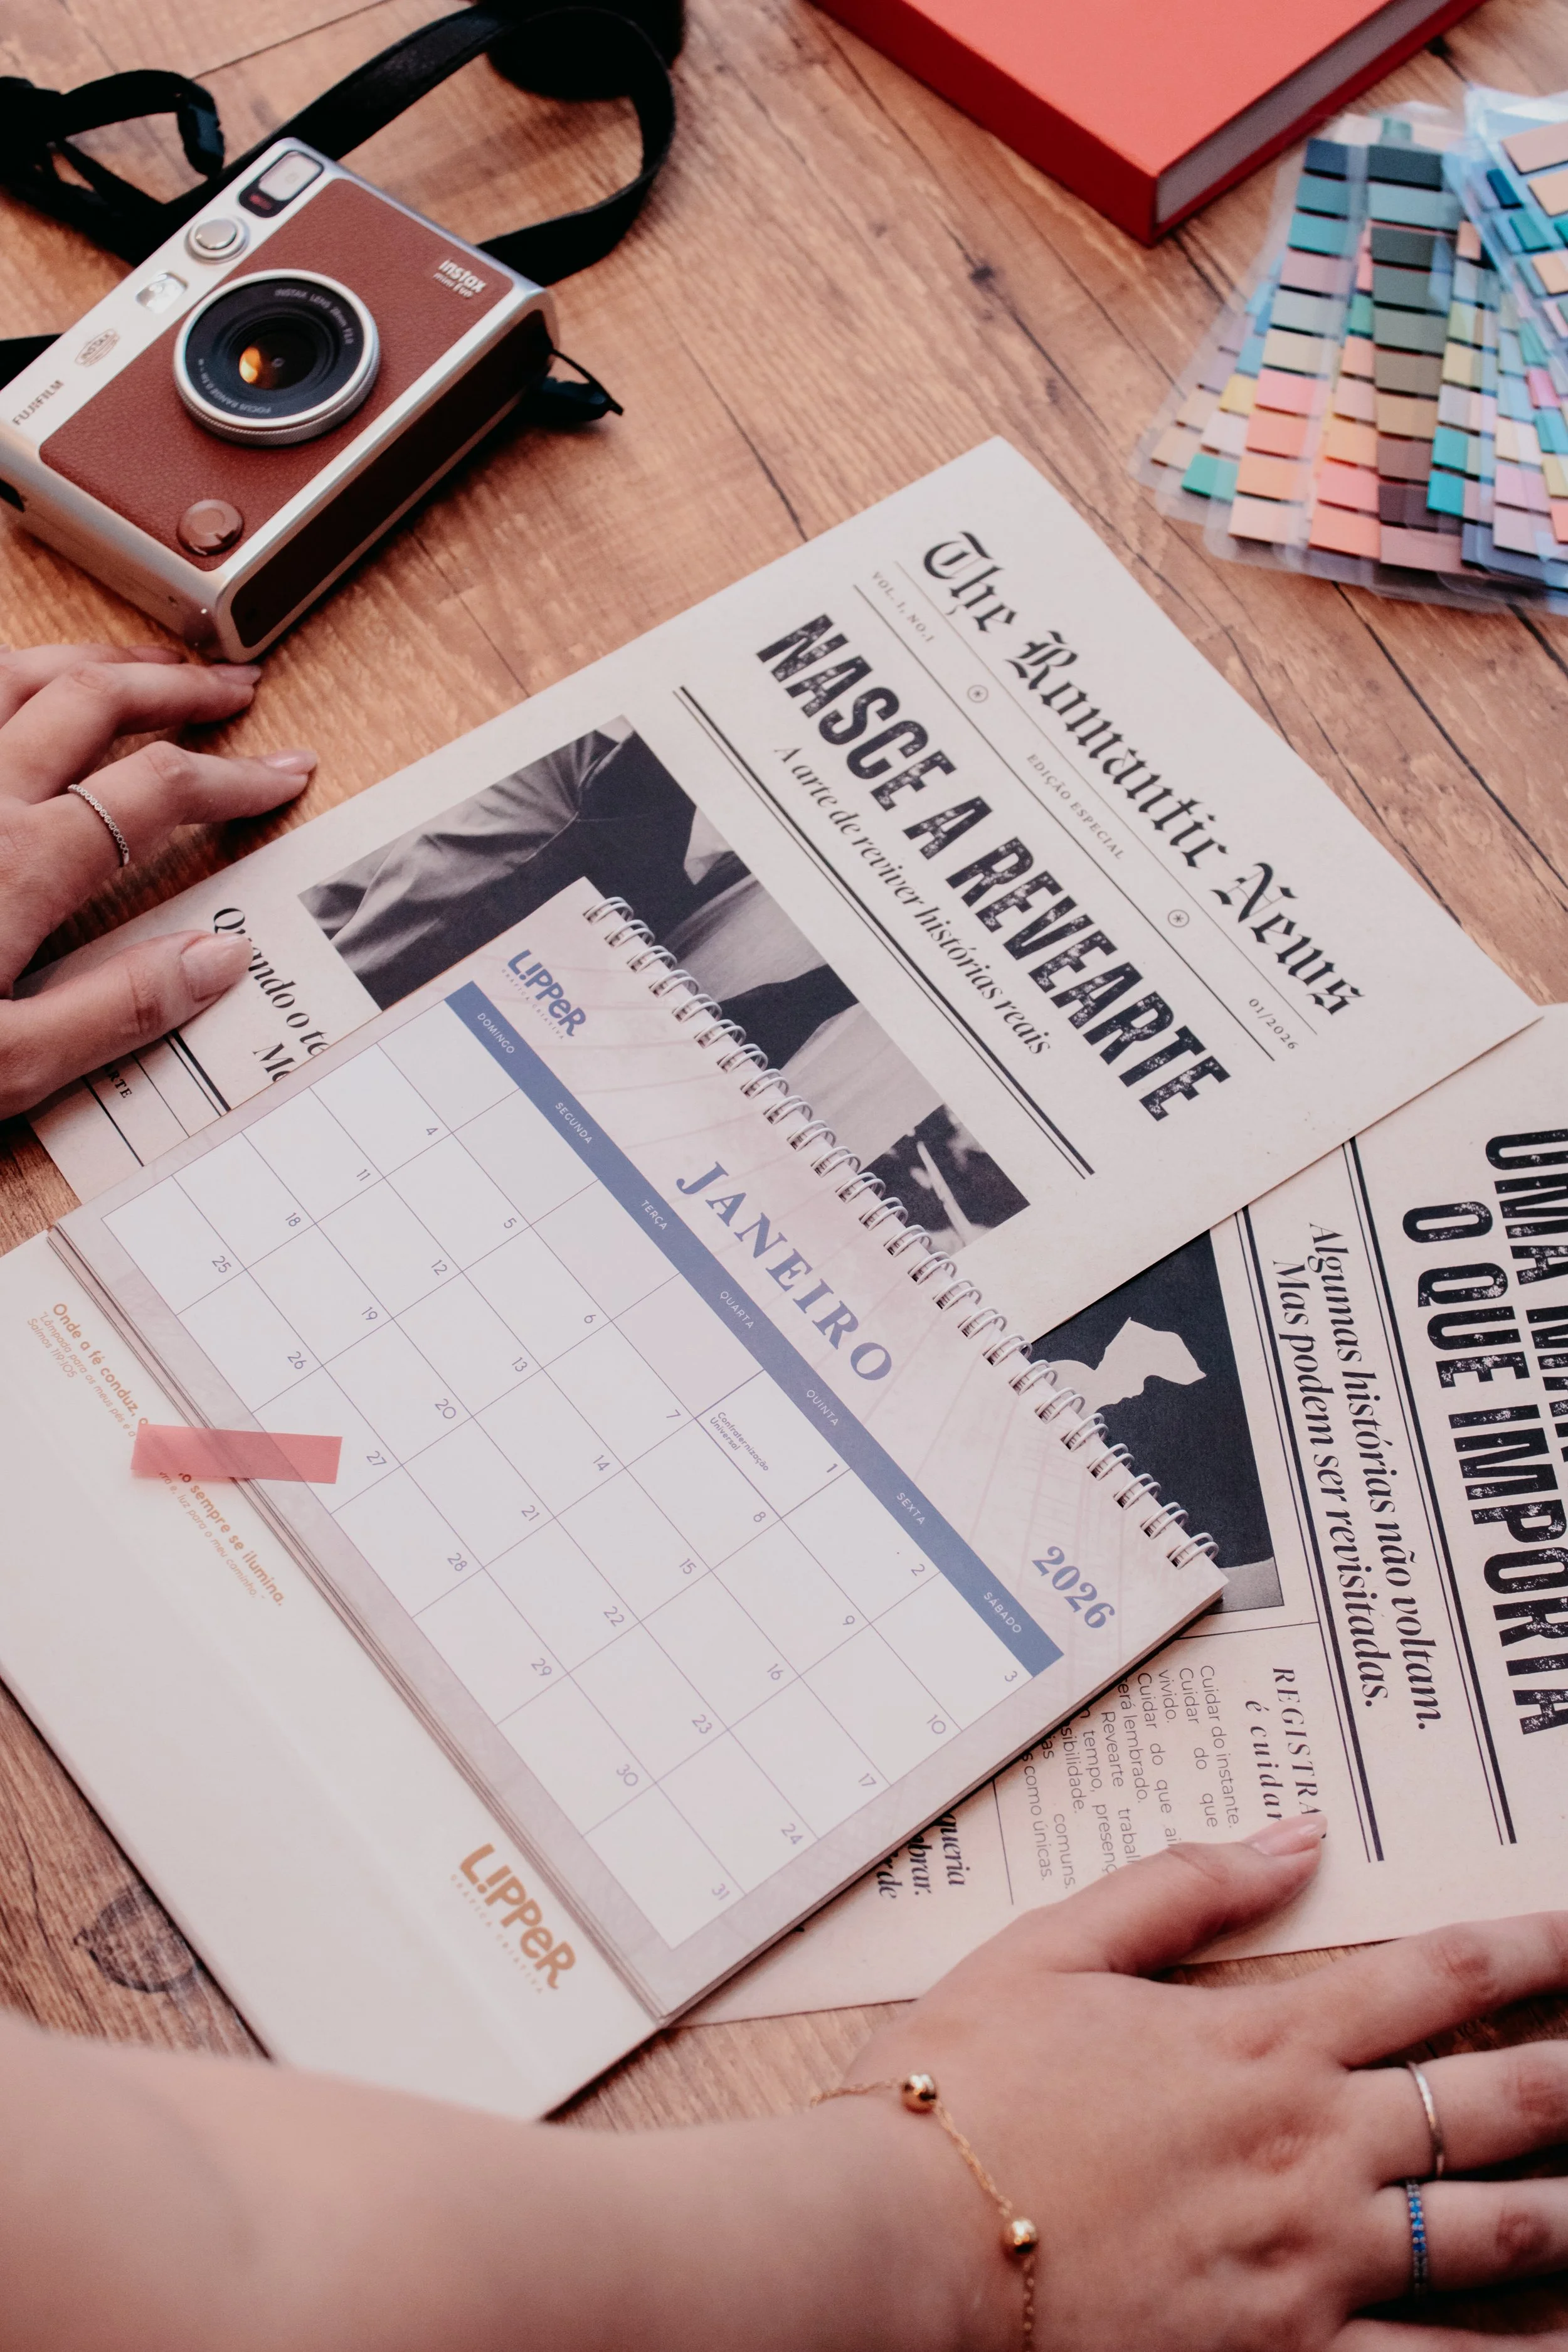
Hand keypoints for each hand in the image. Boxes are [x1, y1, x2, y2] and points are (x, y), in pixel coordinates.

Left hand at [0, 642, 314, 1118]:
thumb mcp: (3, 1067)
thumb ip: (116, 1011)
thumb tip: (217, 960)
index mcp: (18, 867)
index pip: (160, 791)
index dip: (234, 776)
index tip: (282, 773)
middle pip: (92, 701)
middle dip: (175, 686)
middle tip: (231, 687)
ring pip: (9, 673)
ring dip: (84, 659)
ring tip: (132, 664)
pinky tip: (9, 690)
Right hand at [845, 1822, 1567, 2351]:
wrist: (902, 2242)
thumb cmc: (963, 2090)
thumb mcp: (1053, 1946)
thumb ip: (1182, 1886)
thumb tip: (1294, 1835)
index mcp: (1258, 2039)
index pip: (1432, 1977)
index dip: (1525, 1947)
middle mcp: (1308, 2145)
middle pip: (1491, 2103)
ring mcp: (1309, 2260)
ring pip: (1490, 2236)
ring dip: (1566, 2213)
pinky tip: (1555, 2344)